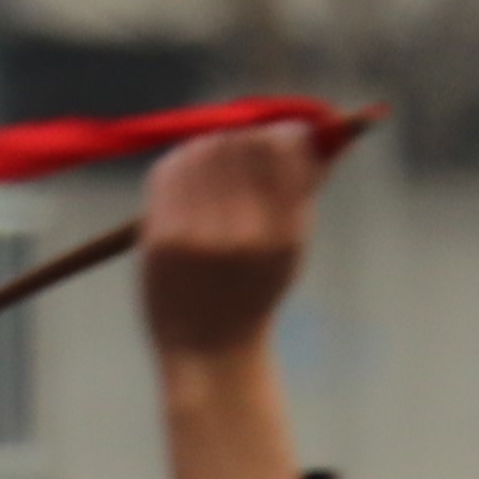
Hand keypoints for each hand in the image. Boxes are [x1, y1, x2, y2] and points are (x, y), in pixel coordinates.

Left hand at [138, 123, 333, 364]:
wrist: (208, 348)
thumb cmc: (253, 292)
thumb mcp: (291, 246)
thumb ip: (302, 189)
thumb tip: (314, 129)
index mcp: (283, 235)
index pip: (279, 148)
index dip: (280, 134)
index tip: (282, 138)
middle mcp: (244, 233)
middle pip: (240, 143)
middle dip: (244, 139)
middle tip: (244, 148)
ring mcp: (200, 235)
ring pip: (204, 149)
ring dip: (212, 148)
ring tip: (218, 171)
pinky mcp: (164, 236)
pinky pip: (172, 171)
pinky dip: (184, 164)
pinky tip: (192, 179)